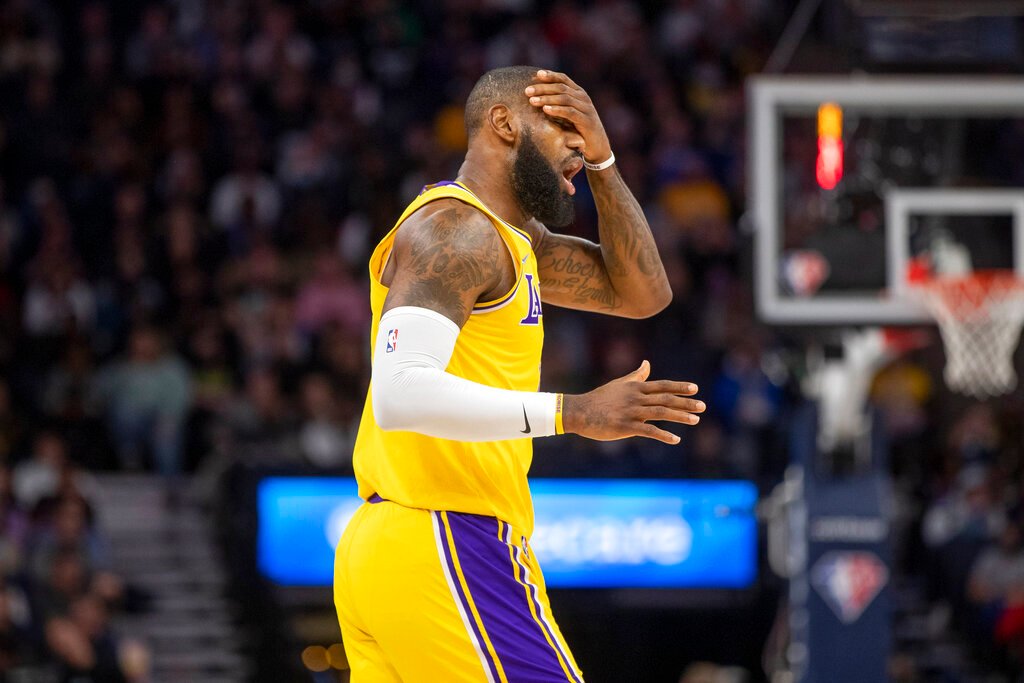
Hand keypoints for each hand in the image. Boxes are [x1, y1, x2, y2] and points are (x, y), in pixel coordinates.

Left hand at [525, 70, 611, 163]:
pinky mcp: (586, 121)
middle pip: (561, 87)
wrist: (597, 147)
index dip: (550, 75)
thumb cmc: (579, 130)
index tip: (536, 75)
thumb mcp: (568, 114)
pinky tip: (545, 110)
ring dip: (547, 98)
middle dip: (543, 88)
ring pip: (564, 98)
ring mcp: (586, 109)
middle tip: (527, 91)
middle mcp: (583, 98)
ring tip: (532, 101)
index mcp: (579, 93)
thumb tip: (535, 99)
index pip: (563, 79)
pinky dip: (557, 110)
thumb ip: (558, 105)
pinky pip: (570, 112)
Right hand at [563, 360, 704, 444]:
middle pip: (666, 398)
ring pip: (660, 412)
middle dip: (686, 402)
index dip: (679, 387)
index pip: (662, 386)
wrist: (579, 411)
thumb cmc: (599, 399)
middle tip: (703, 406)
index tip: (695, 389)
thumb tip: (647, 363)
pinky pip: (648, 430)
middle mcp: (636, 398)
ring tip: (696, 420)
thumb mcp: (619, 384)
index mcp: (635, 387)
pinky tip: (675, 439)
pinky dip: (663, 435)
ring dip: (680, 416)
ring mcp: (631, 412)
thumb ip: (636, 375)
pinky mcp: (625, 426)